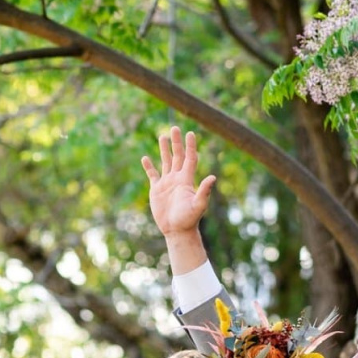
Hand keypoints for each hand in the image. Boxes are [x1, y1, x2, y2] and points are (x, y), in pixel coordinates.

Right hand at [142, 125, 215, 240]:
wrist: (176, 230)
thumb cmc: (189, 219)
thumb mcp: (198, 205)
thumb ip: (204, 191)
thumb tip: (213, 177)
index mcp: (187, 179)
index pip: (190, 158)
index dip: (190, 146)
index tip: (190, 133)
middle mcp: (177, 178)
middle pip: (177, 156)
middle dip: (177, 142)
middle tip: (175, 127)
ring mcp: (167, 183)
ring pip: (165, 162)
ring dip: (164, 149)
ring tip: (162, 136)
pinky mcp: (157, 190)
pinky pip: (152, 175)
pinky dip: (149, 166)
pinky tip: (145, 158)